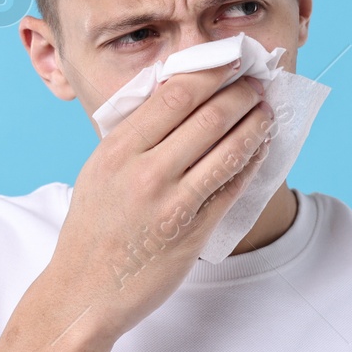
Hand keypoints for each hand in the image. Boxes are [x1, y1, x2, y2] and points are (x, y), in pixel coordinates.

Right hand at [45, 60, 273, 344]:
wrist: (84, 292)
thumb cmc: (93, 227)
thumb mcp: (100, 168)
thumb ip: (135, 134)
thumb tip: (179, 92)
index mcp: (118, 149)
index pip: (176, 93)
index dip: (212, 71)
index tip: (231, 59)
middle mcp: (146, 173)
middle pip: (209, 116)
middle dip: (241, 93)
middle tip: (257, 83)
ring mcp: (172, 204)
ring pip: (228, 150)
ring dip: (255, 125)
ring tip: (267, 110)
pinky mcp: (193, 232)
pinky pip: (231, 188)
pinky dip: (250, 162)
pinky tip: (259, 148)